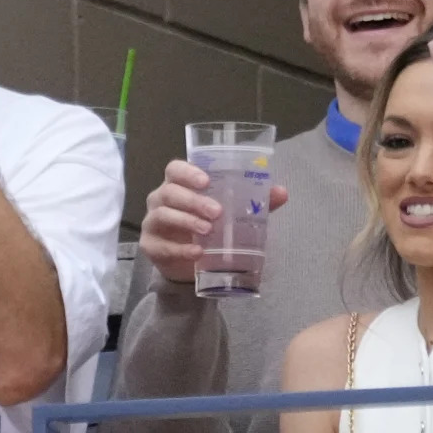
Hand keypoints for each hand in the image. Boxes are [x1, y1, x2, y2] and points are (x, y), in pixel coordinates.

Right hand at [138, 158, 289, 286]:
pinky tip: (197, 252)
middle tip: (217, 212)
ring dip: (186, 221)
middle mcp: (161, 199)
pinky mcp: (150, 246)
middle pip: (170, 192)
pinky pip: (161, 245)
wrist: (192, 263)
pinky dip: (180, 249)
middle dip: (193, 201)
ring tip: (208, 230)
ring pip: (163, 215)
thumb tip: (281, 192)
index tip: (206, 181)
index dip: (188, 172)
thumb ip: (255, 201)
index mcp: (179, 185)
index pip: (175, 169)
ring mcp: (153, 222)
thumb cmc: (210, 227)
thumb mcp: (234, 213)